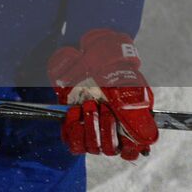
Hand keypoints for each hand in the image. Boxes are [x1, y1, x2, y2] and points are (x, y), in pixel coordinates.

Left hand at [48, 29, 156, 159]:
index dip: (127, 147)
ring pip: (91, 147)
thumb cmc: (114, 77)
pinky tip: (74, 112)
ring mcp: (91, 132)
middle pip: (109, 149)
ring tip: (88, 105)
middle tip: (101, 106)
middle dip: (104, 128)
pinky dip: (72, 128)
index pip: (130, 152)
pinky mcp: (73, 126)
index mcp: (128, 129)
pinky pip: (71, 141)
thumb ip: (137, 112)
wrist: (92, 63)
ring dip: (89, 127)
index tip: (122, 130)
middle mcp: (109, 134)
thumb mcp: (130, 90)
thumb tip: (145, 138)